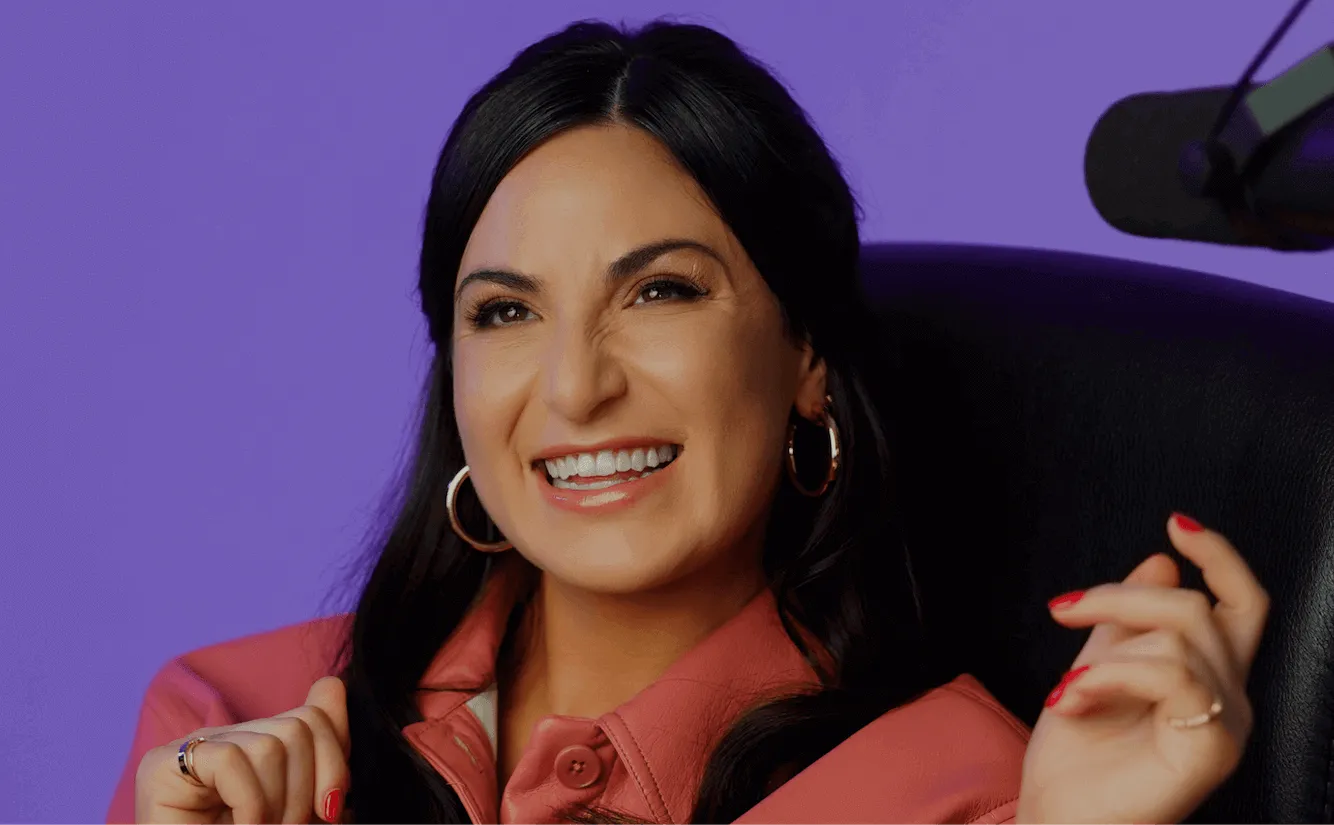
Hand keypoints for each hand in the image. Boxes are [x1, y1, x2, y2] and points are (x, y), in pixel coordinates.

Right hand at [134, 676, 349, 824]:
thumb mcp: (302, 806)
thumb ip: (324, 757)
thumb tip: (333, 685)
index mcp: (256, 743)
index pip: (313, 715)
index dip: (333, 760)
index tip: (330, 809)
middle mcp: (223, 737)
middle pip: (297, 726)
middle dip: (307, 789)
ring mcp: (191, 747)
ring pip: (269, 745)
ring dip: (278, 804)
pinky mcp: (162, 765)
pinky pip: (231, 761)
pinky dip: (250, 805)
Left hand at [1016, 514, 1269, 824]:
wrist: (1058, 817)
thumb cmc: (1077, 756)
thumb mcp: (1095, 666)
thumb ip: (1127, 620)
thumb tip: (1159, 562)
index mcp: (1209, 675)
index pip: (1240, 603)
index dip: (1220, 557)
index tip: (1176, 522)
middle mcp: (1229, 697)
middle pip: (1198, 607)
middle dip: (1121, 596)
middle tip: (1064, 609)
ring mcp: (1226, 725)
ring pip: (1179, 637)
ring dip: (1104, 650)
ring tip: (1064, 686)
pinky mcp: (1212, 751)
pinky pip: (1173, 677)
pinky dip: (1110, 676)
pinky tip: (1071, 697)